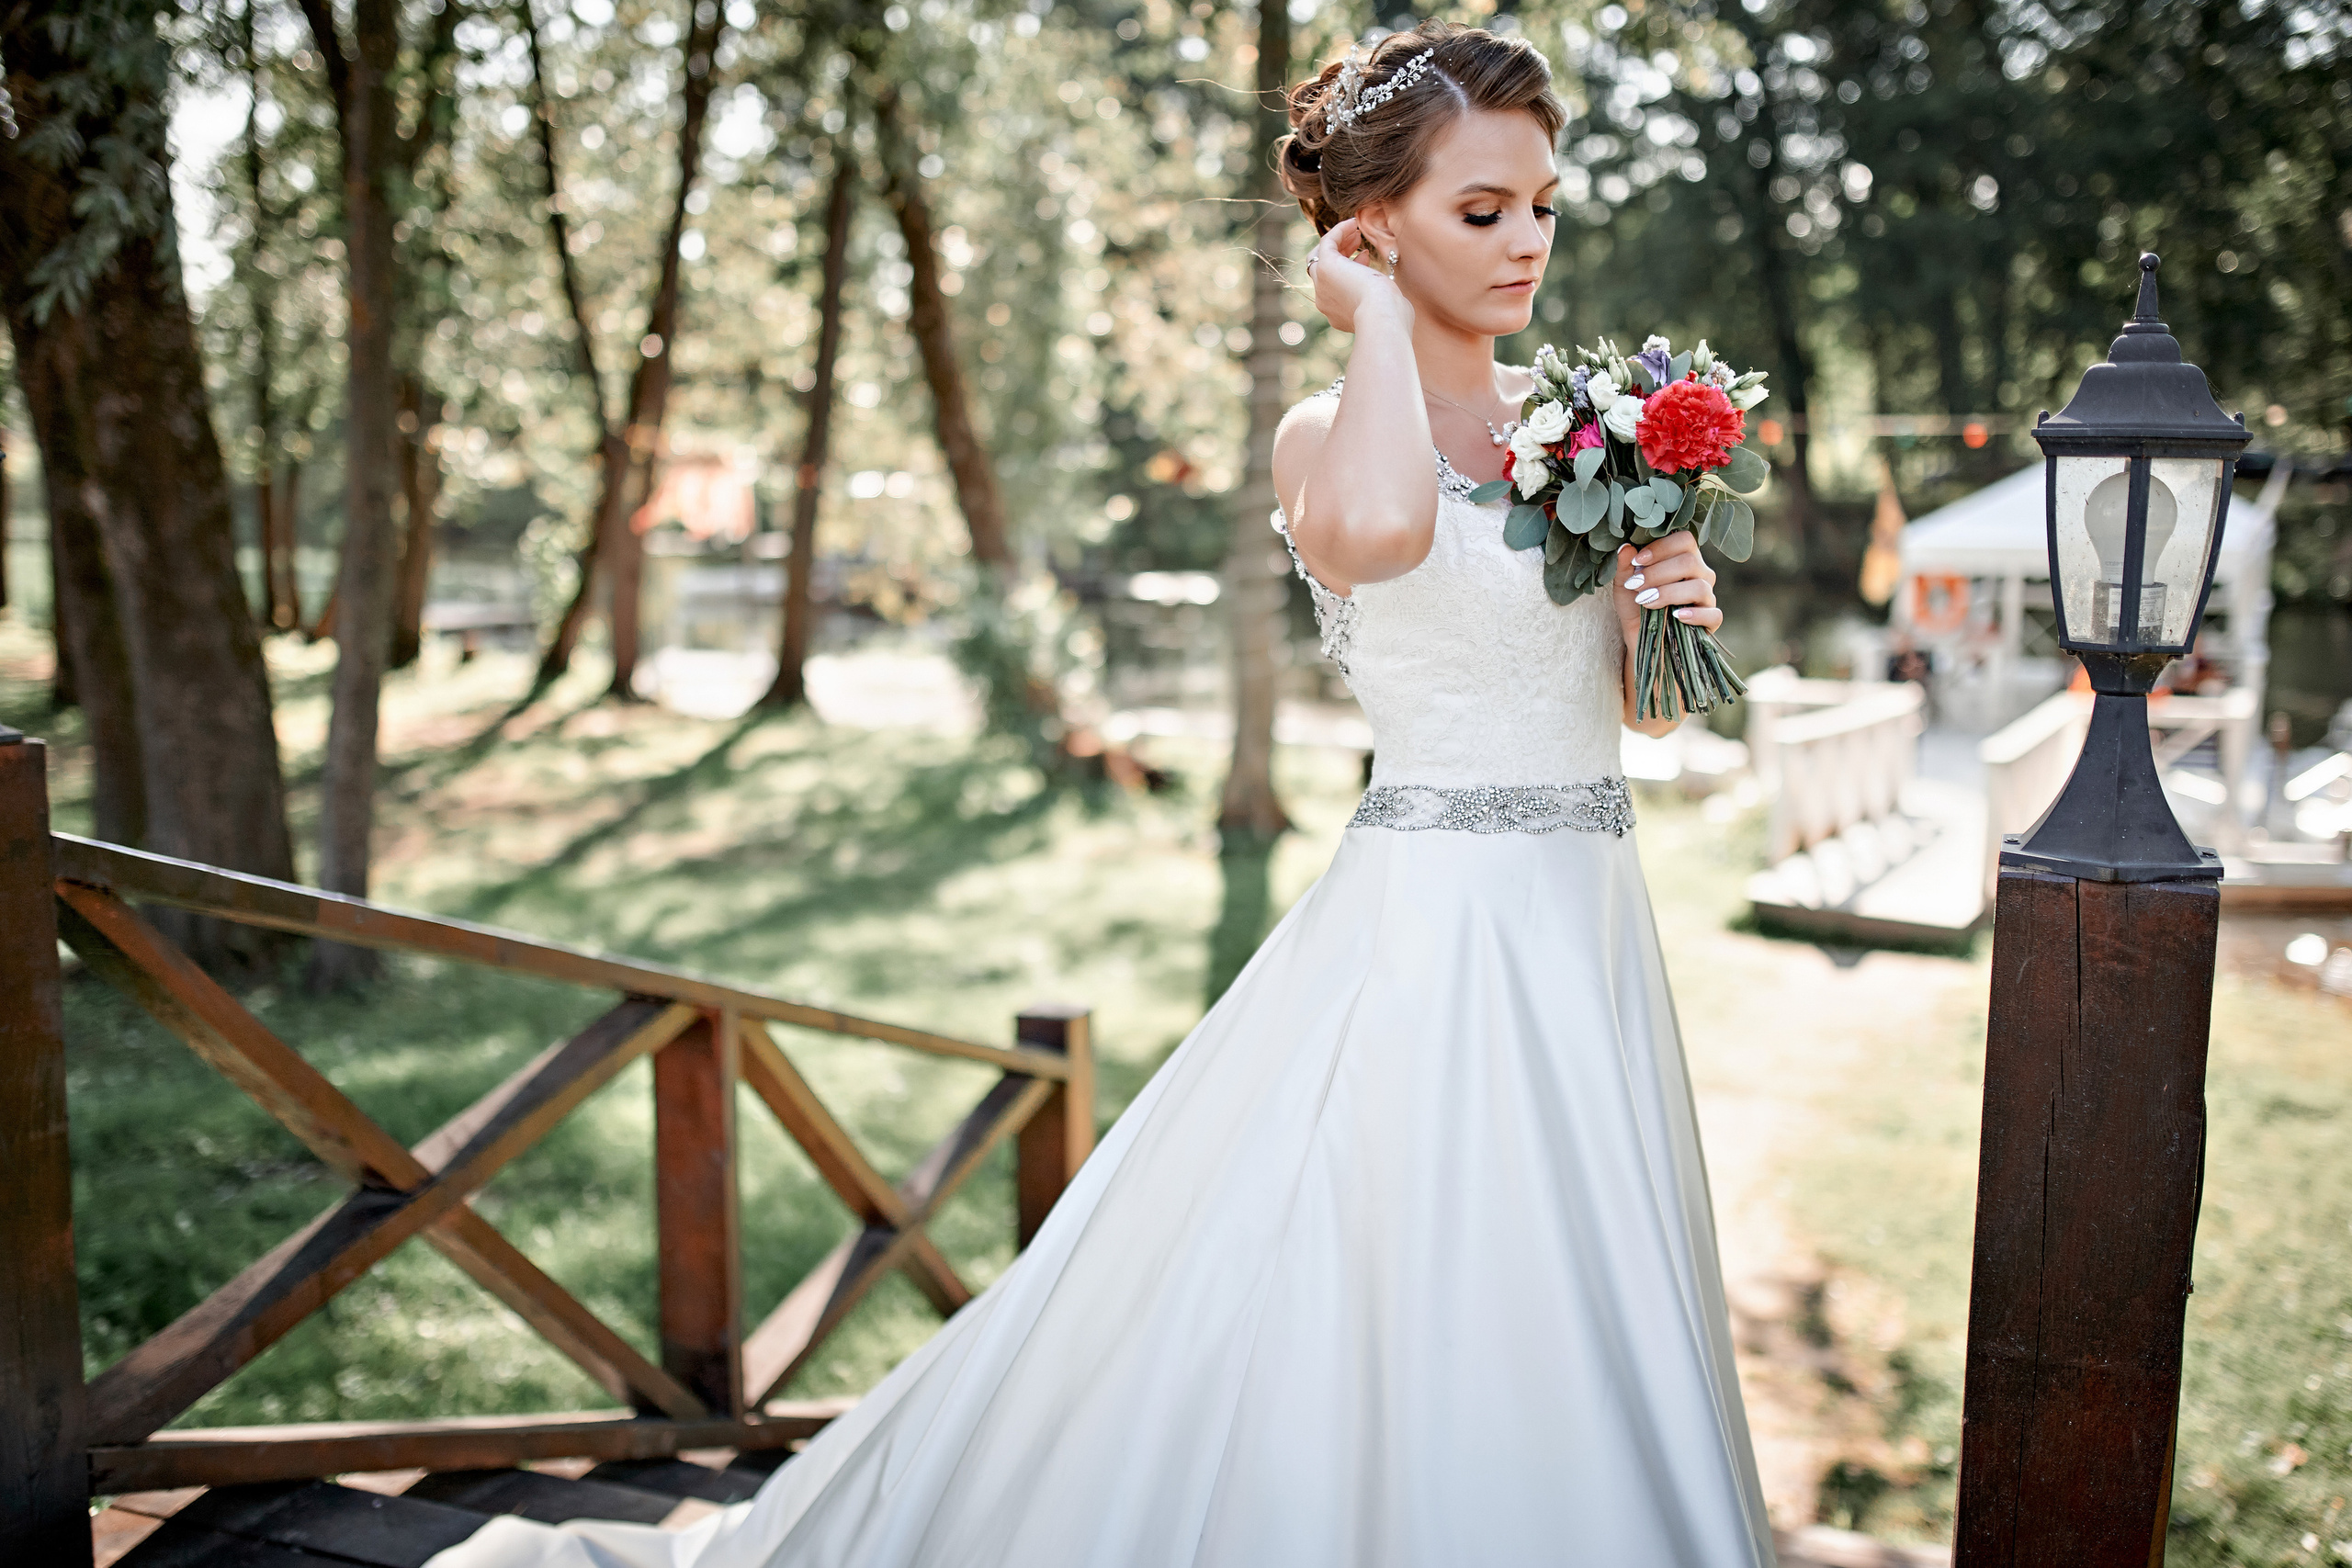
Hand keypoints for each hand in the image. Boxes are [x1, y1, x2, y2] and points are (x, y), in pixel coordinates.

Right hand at [1308, 218, 1409, 335]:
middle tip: (1357, 241)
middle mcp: (1324, 301)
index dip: (1348, 268)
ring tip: (1356, 231)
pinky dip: (1339, 231)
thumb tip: (1383, 290)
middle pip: (1323, 269)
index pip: (1334, 285)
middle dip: (1340, 253)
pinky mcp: (1326, 267)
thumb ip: (1377, 298)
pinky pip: (1327, 242)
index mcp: (1336, 314)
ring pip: (1320, 256)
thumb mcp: (1382, 306)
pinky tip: (1353, 223)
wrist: (1383, 316)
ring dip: (1338, 241)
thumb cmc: (1390, 314)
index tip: (1365, 257)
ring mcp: (1322, 285)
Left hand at [1612, 532, 1720, 647]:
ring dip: (1669, 593)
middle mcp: (1701, 573)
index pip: (1684, 540)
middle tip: (1636, 585)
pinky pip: (1713, 615)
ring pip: (1699, 587)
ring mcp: (1708, 596)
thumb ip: (1625, 566)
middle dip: (1658, 573)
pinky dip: (1695, 615)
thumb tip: (1626, 548)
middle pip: (1690, 562)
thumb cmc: (1635, 604)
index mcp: (1684, 557)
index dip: (1661, 548)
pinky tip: (1675, 616)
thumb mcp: (1625, 585)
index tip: (1637, 561)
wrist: (1639, 636)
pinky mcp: (1711, 620)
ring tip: (1646, 601)